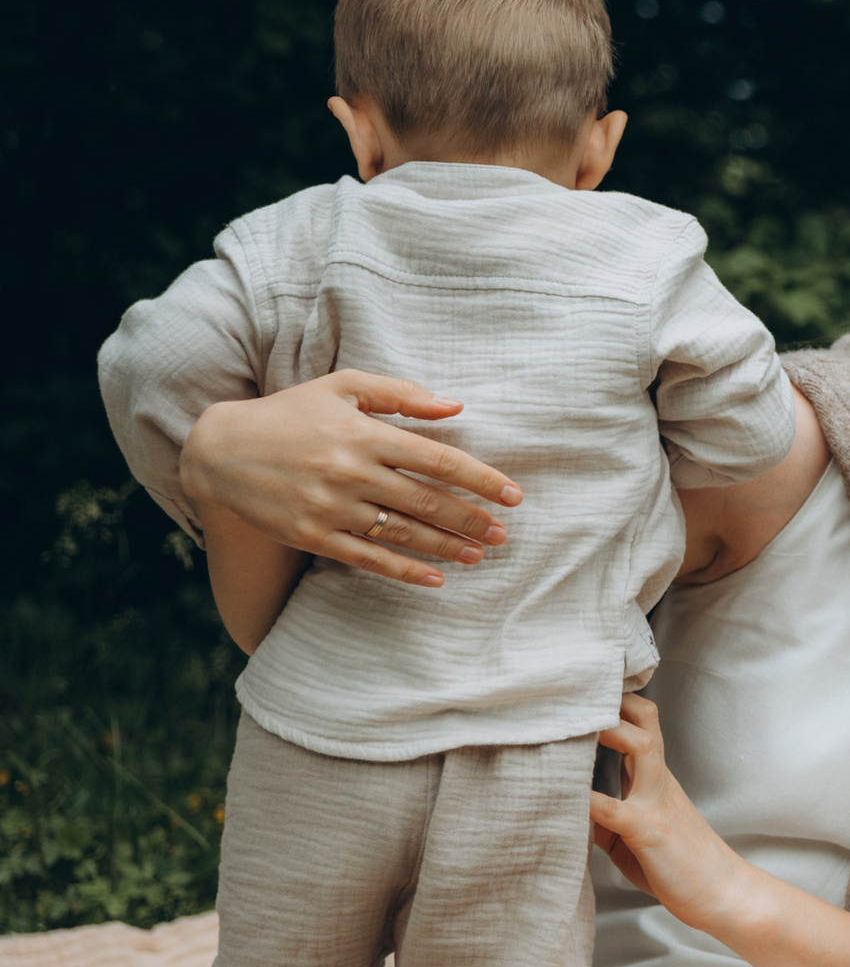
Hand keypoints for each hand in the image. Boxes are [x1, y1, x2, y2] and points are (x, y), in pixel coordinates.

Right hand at [178, 371, 523, 586]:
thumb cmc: (291, 413)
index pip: (438, 460)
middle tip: (503, 533)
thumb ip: (401, 394)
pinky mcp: (312, 535)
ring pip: (403, 532)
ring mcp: (330, 506)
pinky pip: (368, 557)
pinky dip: (405, 571)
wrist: (220, 451)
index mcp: (364, 433)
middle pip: (427, 501)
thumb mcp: (342, 387)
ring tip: (479, 555)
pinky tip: (435, 579)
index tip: (513, 495)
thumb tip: (455, 405)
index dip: (481, 479)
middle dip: (472, 520)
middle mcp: (350, 471)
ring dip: (447, 547)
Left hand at [588, 695, 751, 928]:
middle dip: (611, 699)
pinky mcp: (648, 830)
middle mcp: (657, 781)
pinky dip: (586, 800)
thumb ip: (604, 818)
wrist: (724, 894)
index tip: (583, 694)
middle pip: (644, 719)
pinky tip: (561, 795)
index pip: (640, 724)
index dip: (615, 704)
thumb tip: (568, 810)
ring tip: (575, 724)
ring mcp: (655, 802)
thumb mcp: (635, 836)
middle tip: (575, 693)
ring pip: (640, 746)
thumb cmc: (682, 866)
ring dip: (608, 730)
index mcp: (655, 779)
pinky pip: (613, 808)